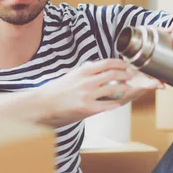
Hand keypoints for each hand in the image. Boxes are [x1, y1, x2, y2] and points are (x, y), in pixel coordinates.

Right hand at [35, 59, 158, 125]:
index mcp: (83, 71)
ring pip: (115, 89)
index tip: (126, 66)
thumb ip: (84, 72)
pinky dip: (116, 103)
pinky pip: (109, 105)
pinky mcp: (88, 109)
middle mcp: (88, 81)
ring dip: (124, 89)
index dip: (121, 64)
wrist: (42, 105)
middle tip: (130, 78)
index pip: (108, 63)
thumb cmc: (54, 91)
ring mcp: (89, 95)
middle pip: (115, 74)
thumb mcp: (70, 76)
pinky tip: (117, 103)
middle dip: (126, 75)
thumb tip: (94, 68)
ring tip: (127, 89)